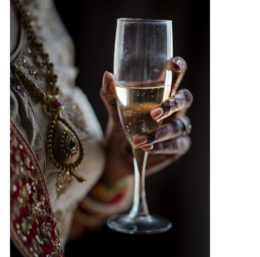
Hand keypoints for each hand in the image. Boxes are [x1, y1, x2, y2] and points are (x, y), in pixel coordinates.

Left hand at [99, 56, 192, 181]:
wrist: (118, 157)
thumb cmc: (121, 129)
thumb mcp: (115, 112)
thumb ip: (111, 95)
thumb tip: (108, 75)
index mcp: (161, 94)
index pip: (174, 77)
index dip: (178, 69)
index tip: (175, 63)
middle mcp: (173, 108)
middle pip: (185, 99)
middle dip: (173, 104)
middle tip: (154, 114)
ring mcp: (178, 126)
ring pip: (179, 125)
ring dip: (159, 133)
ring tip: (139, 140)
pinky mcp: (178, 145)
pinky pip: (176, 144)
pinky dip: (161, 146)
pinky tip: (147, 148)